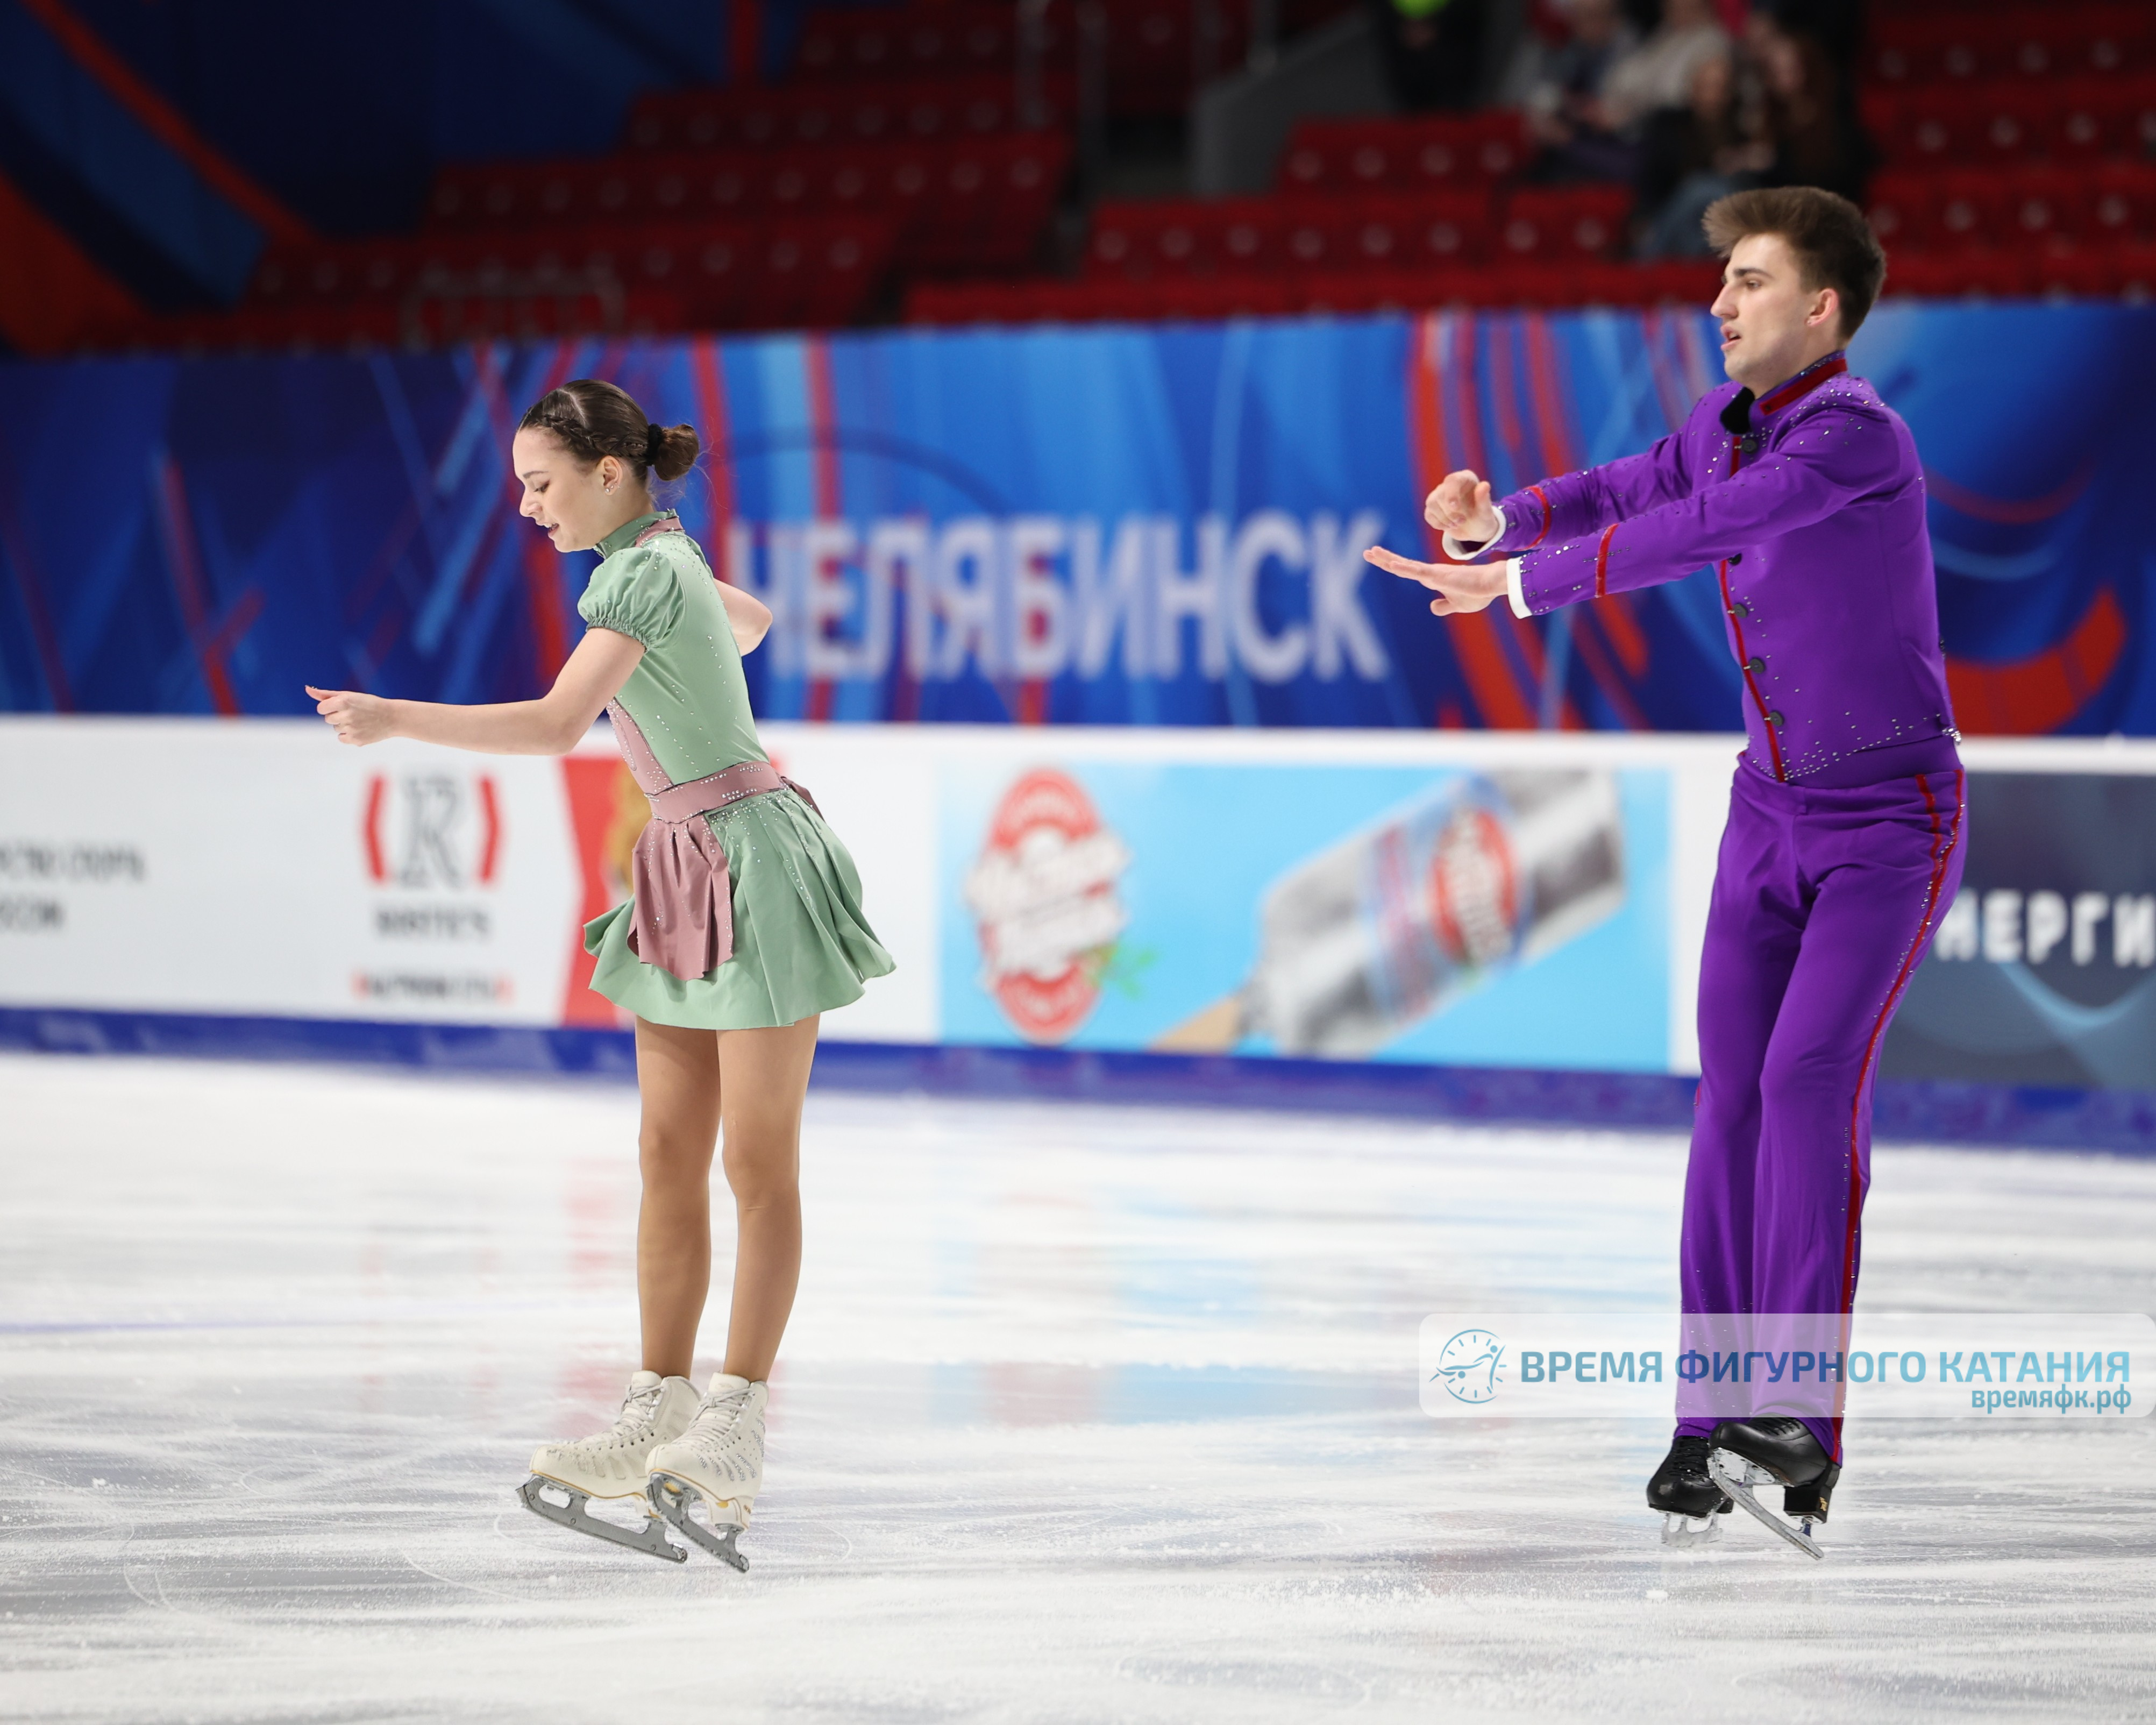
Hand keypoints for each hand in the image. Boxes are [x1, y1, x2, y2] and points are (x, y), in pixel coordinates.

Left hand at [307, 685, 396, 745]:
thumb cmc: (369, 704)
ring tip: (360, 721)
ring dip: (344, 725)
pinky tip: (360, 729)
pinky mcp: (356, 740)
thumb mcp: (349, 695)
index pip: (321, 709)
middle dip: (337, 716)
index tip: (340, 706)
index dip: (329, 707)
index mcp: (343, 701)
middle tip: (354, 713)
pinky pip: (342, 738)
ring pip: (336, 728)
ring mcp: (351, 729)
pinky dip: (348, 735)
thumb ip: (326, 694)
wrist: (392, 717)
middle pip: (328, 719)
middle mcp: (346, 715)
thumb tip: (307, 689)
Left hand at [1363, 545, 1507, 616]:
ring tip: (1372, 552)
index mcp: (1433, 578)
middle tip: (1367, 551)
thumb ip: (1444, 605)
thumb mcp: (1457, 604)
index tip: (1378, 558)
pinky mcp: (1439, 576)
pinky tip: (1391, 564)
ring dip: (1388, 559)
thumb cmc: (1478, 592)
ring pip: (1406, 566)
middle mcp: (1430, 573)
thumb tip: (1432, 607)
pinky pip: (1417, 571)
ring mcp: (1433, 573)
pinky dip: (1403, 568)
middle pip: (1402, 565)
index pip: (1408, 570)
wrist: (1493, 585)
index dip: (1392, 564)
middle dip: (1384, 558)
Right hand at [1423, 470, 1500, 544]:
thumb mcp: (1486, 512)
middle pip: (1440, 494)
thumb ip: (1484, 499)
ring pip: (1432, 503)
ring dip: (1444, 518)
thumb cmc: (1482, 518)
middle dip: (1450, 512)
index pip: (1453, 480)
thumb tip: (1484, 485)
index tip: (1455, 507)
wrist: (1476, 530)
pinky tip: (1449, 526)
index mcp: (1465, 479)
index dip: (1451, 493)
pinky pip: (1428, 514)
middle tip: (1462, 521)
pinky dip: (1438, 524)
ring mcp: (1440, 495)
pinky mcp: (1433, 508)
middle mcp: (1451, 484)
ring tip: (1456, 524)